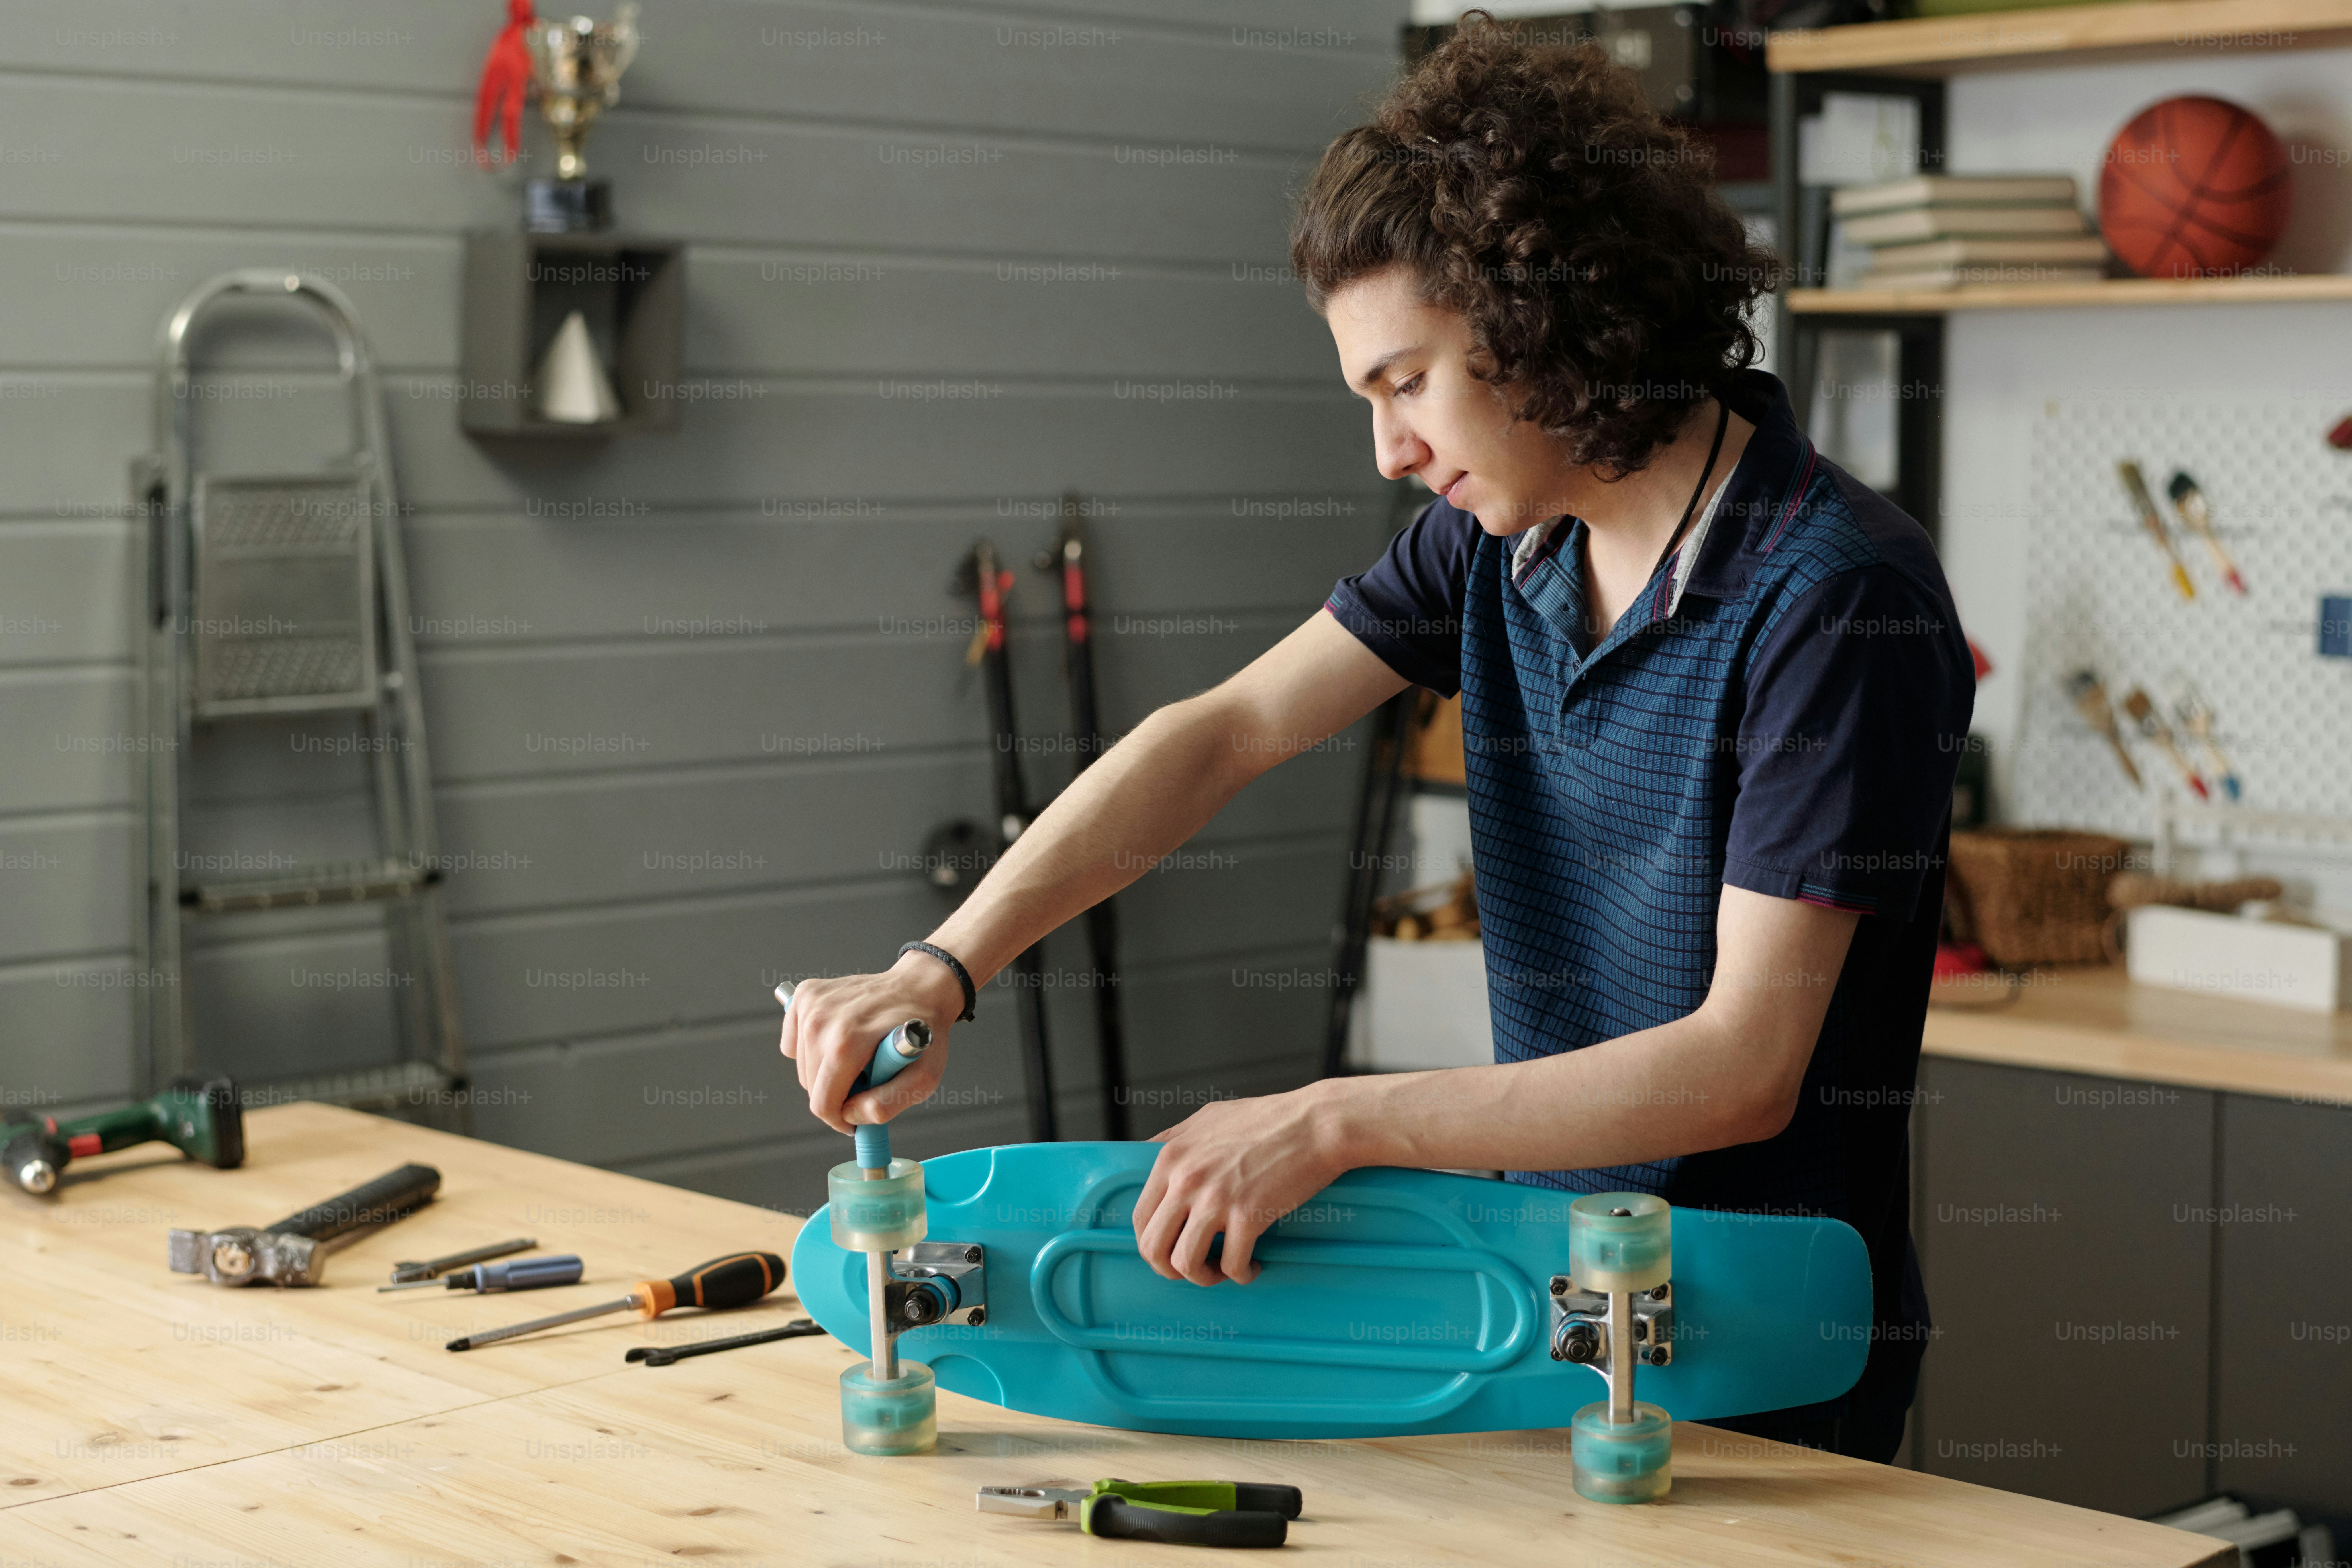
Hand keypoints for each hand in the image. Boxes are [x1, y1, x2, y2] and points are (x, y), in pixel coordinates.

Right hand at [778, 952, 964, 1134]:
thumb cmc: (922, 1032)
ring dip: (827, 1069)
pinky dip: (812, 1049)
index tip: (854, 1116)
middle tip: (866, 1077)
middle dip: (837, 1092)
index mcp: (846, 1043)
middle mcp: (821, 1021)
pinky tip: (839, 1038)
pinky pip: (794, 1042)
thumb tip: (852, 1116)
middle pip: (811, 1086)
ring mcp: (810, 1005)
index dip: (839, 1119)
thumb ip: (888, 1104)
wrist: (920, 988)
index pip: (822, 1103)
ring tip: (858, 1054)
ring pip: (803, 1066)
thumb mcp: (924, 1077)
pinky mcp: (804, 995)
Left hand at [1131, 1087, 1346, 1286]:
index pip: (1139, 1217)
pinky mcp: (1249, 1216)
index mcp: (1172, 1157)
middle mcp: (1186, 1179)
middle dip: (1169, 1269)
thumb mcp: (1206, 1119)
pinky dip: (1241, 1274)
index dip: (1151, 1244)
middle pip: (1153, 1247)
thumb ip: (1174, 1140)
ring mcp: (1216, 1199)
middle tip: (1192, 1268)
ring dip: (1203, 1276)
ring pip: (1185, 1263)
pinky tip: (1252, 1266)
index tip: (1170, 1249)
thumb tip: (1149, 1160)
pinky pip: (1232, 1266)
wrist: (1315, 1123)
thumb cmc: (1267, 1118)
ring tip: (1222, 1270)